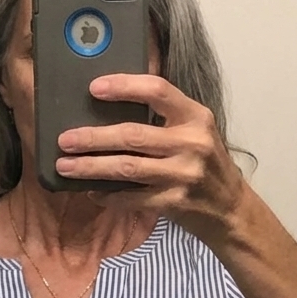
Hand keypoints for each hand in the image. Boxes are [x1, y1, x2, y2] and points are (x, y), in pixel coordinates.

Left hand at [54, 74, 250, 243]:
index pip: (158, 91)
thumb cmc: (206, 166)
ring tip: (65, 166)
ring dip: (91, 167)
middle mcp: (191, 143)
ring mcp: (183, 175)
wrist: (231, 210)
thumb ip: (166, 119)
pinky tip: (91, 192)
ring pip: (127, 168)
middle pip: (132, 135)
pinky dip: (108, 196)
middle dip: (93, 137)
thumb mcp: (196, 133)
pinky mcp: (174, 202)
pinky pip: (132, 198)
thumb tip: (111, 108)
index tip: (94, 88)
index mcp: (196, 117)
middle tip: (65, 140)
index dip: (124, 86)